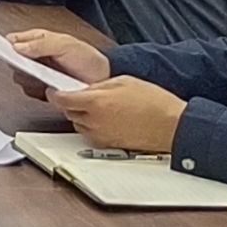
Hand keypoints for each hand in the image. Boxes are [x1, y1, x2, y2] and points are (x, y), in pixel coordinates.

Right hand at [7, 28, 109, 85]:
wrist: (101, 80)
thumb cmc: (88, 59)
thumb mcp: (67, 45)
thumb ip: (42, 44)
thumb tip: (18, 47)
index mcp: (39, 39)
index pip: (13, 40)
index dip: (5, 44)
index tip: (2, 50)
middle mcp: (35, 55)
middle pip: (12, 59)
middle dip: (18, 64)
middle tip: (32, 66)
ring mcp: (37, 72)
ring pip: (19, 76)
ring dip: (28, 78)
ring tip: (45, 76)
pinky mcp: (41, 89)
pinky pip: (29, 91)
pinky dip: (36, 90)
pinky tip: (48, 87)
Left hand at [60, 75, 184, 153]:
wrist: (171, 125)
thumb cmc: (154, 102)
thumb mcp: (124, 82)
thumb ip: (99, 85)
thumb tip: (85, 88)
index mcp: (97, 102)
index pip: (63, 99)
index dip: (56, 93)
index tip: (55, 90)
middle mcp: (95, 121)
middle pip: (68, 112)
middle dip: (71, 103)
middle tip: (79, 95)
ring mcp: (100, 135)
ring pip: (78, 124)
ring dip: (81, 115)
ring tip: (97, 106)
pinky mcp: (108, 144)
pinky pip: (90, 134)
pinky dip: (91, 126)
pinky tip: (105, 118)